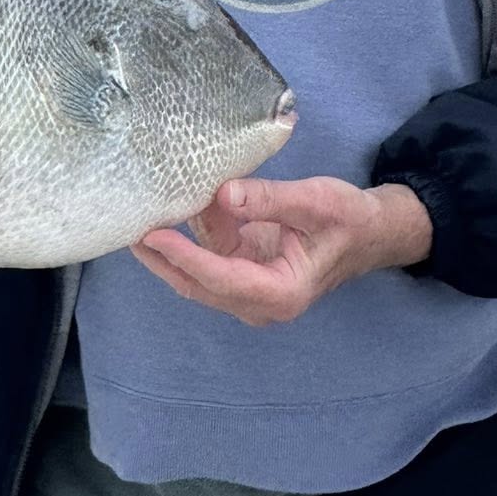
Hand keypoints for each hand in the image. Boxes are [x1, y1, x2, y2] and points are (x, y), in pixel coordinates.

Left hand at [131, 176, 432, 326]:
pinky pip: (208, 259)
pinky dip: (188, 239)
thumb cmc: (347, 218)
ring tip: (135, 219)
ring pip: (198, 275)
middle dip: (163, 258)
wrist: (368, 232)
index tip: (154, 235)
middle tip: (128, 228)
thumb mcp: (315, 202)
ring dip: (168, 250)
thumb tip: (222, 193)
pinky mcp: (244, 273)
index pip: (221, 279)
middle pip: (199, 285)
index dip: (186, 257)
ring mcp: (249, 290)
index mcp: (281, 293)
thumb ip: (270, 199)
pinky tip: (168, 215)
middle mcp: (260, 302)